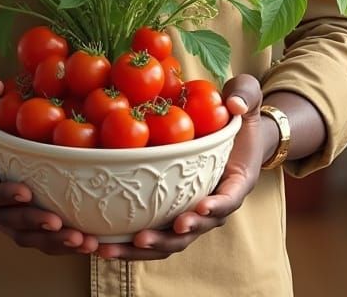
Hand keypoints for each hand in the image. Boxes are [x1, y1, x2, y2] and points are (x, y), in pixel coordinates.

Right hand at [0, 74, 98, 255]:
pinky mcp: (24, 219)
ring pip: (29, 237)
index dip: (4, 195)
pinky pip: (42, 237)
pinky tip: (91, 242)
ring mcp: (6, 216)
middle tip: (60, 224)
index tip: (26, 191)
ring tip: (83, 242)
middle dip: (35, 225)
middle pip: (10, 224)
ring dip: (54, 243)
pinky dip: (63, 243)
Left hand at [96, 74, 267, 260]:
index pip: (228, 199)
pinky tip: (100, 243)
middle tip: (144, 237)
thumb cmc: (238, 113)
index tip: (199, 209)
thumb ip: (242, 96)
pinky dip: (129, 241)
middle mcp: (213, 204)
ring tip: (110, 250)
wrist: (233, 131)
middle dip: (167, 238)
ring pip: (168, 240)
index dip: (216, 207)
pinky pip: (152, 230)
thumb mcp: (246, 97)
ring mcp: (190, 210)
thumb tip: (233, 104)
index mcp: (235, 181)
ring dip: (140, 248)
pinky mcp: (169, 210)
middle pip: (193, 231)